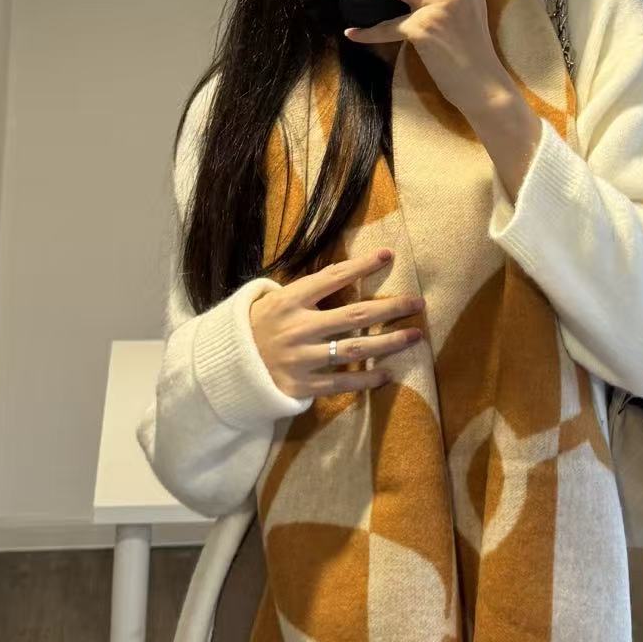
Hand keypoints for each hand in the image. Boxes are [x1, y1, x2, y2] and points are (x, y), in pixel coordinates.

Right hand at [248, 248, 424, 398]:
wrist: (224, 368)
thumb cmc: (255, 329)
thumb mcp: (271, 301)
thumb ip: (305, 292)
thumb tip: (344, 274)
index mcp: (289, 301)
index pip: (332, 278)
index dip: (362, 266)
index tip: (388, 256)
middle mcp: (298, 328)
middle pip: (355, 314)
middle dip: (391, 307)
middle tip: (418, 303)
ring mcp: (301, 358)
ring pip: (355, 348)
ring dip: (389, 342)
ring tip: (414, 336)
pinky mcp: (301, 385)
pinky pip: (341, 382)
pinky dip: (366, 379)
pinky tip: (387, 373)